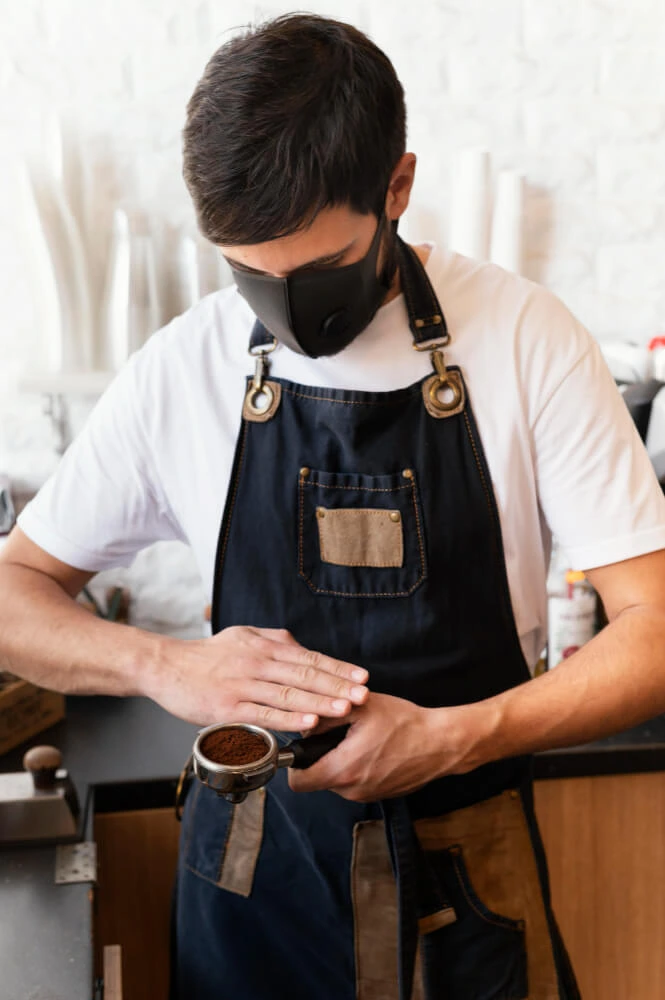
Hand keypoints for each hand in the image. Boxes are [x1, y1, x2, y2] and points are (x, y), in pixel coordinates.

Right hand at [146, 626, 368, 728]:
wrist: (166, 666)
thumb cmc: (207, 655)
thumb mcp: (243, 636)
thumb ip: (274, 641)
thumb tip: (303, 648)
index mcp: (264, 646)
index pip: (309, 657)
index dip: (337, 668)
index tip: (361, 677)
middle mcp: (257, 662)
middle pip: (304, 674)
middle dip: (337, 685)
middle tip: (363, 694)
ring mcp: (243, 685)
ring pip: (288, 693)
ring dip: (319, 702)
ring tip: (344, 709)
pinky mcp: (228, 707)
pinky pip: (264, 713)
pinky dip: (289, 717)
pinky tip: (308, 721)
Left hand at [288, 692, 475, 800]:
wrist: (441, 743)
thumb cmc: (404, 722)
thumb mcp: (362, 707)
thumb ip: (327, 714)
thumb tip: (305, 721)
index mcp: (343, 769)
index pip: (298, 783)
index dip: (294, 765)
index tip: (303, 747)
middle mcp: (352, 790)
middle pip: (317, 779)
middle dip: (320, 758)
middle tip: (336, 734)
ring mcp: (367, 795)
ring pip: (336, 781)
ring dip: (339, 762)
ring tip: (357, 738)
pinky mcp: (379, 795)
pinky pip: (355, 783)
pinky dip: (357, 767)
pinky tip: (372, 748)